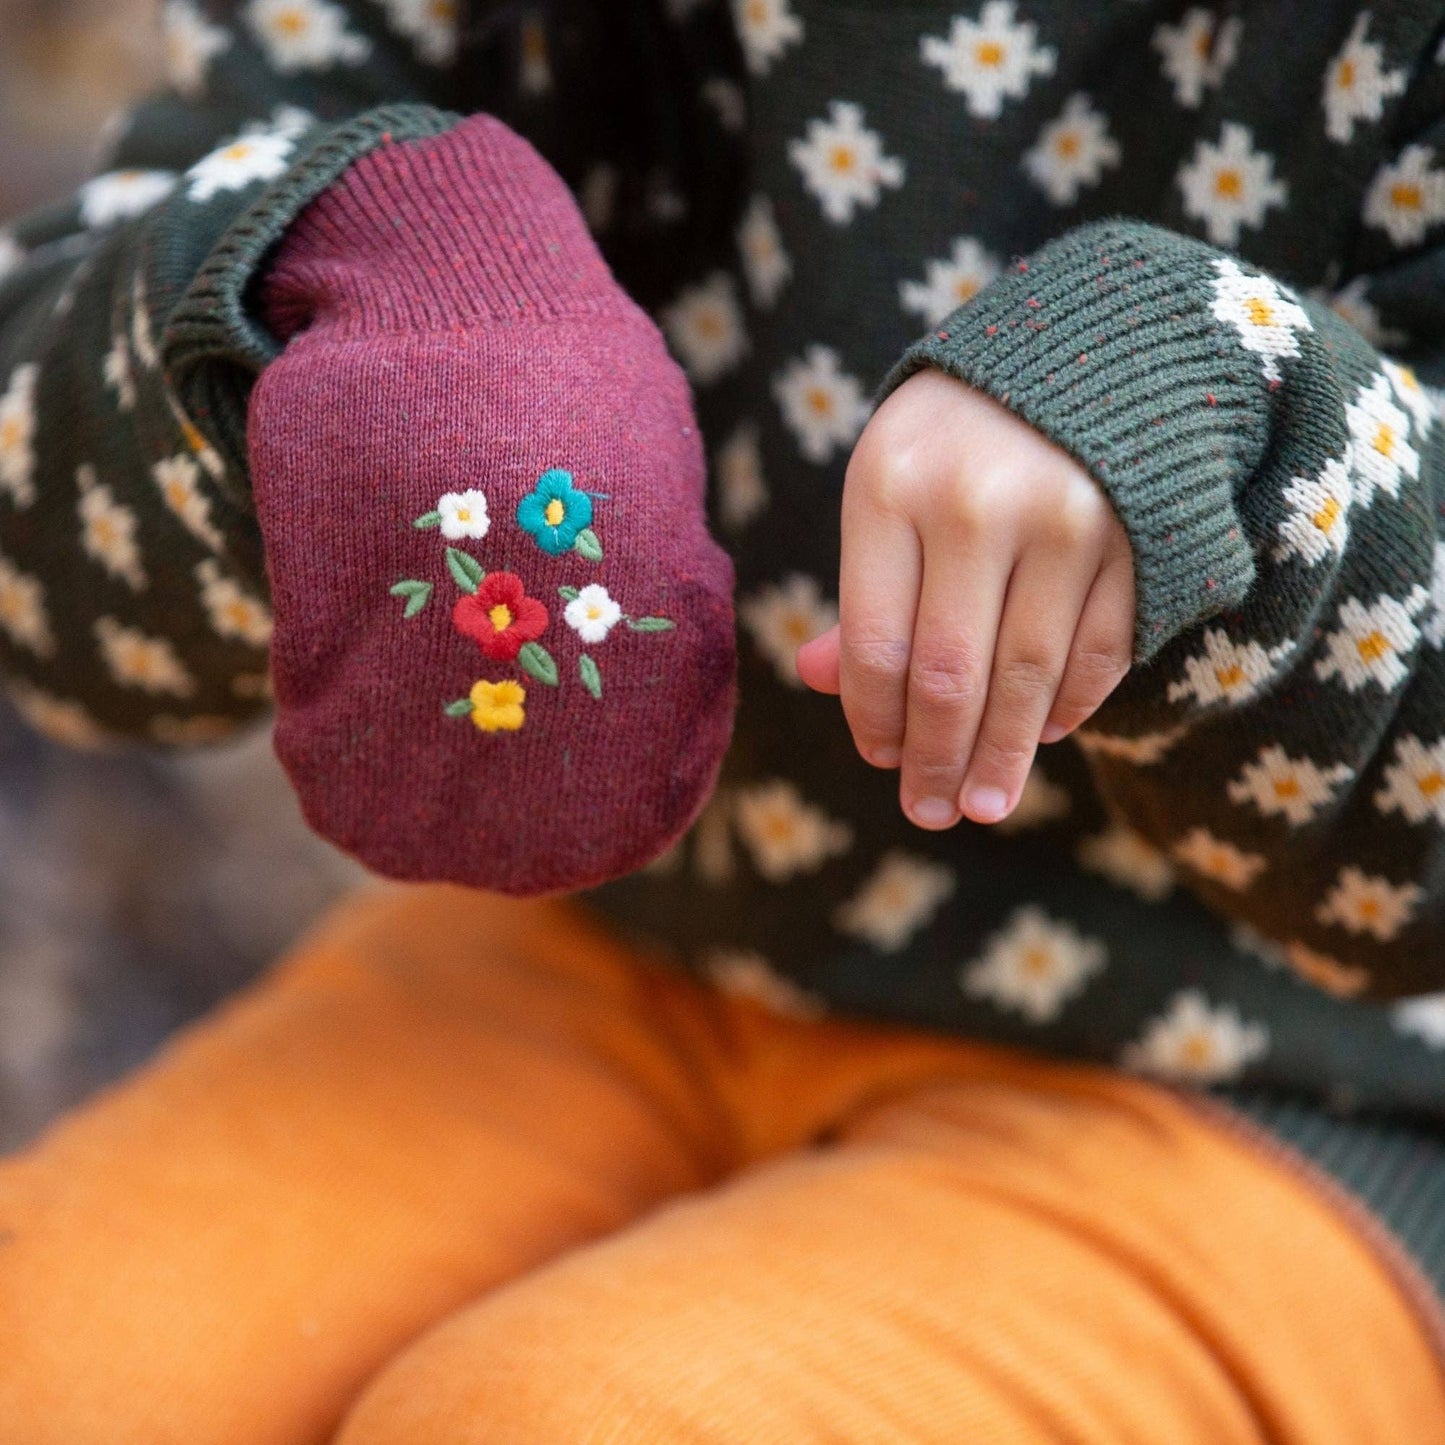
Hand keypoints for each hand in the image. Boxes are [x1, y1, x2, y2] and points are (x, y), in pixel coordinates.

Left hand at [796, 369, 1134, 829]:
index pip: (874, 642)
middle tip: (934, 813)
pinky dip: (1071, 705)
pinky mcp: (1141, 538)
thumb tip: (817, 681)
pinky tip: (1044, 734)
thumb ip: (864, 582)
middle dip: (938, 760)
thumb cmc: (960, 434)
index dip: (875, 719)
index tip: (883, 761)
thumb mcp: (893, 481)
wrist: (1093, 344)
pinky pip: (1100, 652)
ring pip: (1027, 675)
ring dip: (1005, 755)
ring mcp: (1069, 518)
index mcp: (890, 483)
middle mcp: (977, 500)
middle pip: (951, 674)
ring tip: (985, 805)